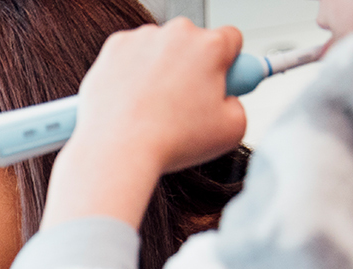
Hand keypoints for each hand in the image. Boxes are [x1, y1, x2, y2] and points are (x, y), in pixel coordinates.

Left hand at [74, 18, 246, 174]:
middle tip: (182, 102)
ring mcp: (142, 38)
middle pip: (193, 42)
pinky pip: (130, 55)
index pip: (231, 39)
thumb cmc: (170, 143)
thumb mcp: (232, 131)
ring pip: (160, 48)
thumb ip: (239, 105)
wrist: (117, 150)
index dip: (227, 62)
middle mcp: (177, 33)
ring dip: (160, 69)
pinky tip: (132, 101)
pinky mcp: (114, 47)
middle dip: (191, 66)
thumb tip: (228, 97)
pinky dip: (131, 73)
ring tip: (152, 108)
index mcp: (211, 46)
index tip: (219, 79)